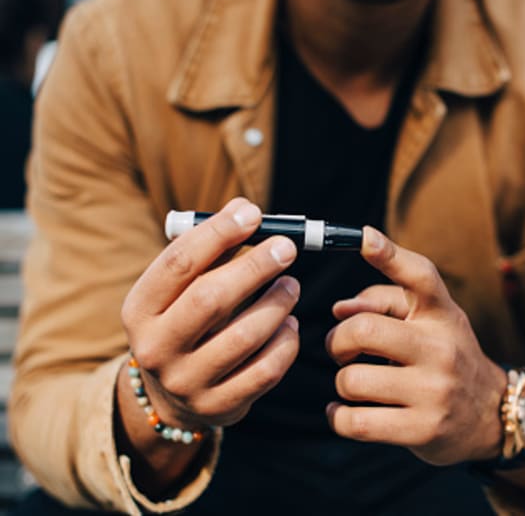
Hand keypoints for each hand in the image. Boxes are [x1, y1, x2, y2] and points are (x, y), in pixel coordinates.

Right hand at [121, 198, 300, 430]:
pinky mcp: (219, 407)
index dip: (218, 233)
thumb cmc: (185, 323)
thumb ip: (211, 250)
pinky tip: (290, 324)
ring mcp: (186, 383)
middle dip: (255, 267)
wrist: (170, 396)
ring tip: (291, 286)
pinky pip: (266, 370)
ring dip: (278, 303)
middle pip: (210, 298)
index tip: (252, 213)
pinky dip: (286, 341)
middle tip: (287, 248)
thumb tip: (246, 209)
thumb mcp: (182, 291)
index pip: (178, 263)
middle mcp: (155, 348)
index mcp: (139, 310)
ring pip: (244, 336)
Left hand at [326, 227, 506, 465]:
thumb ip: (384, 301)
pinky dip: (339, 417)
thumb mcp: (428, 321)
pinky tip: (344, 412)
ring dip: (342, 383)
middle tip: (342, 350)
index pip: (419, 276)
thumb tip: (339, 309)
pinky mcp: (423, 430)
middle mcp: (441, 347)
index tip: (364, 237)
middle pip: (364, 329)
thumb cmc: (444, 356)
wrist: (490, 414)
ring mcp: (434, 391)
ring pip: (353, 380)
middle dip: (338, 341)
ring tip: (354, 385)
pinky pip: (357, 422)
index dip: (389, 254)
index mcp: (441, 313)